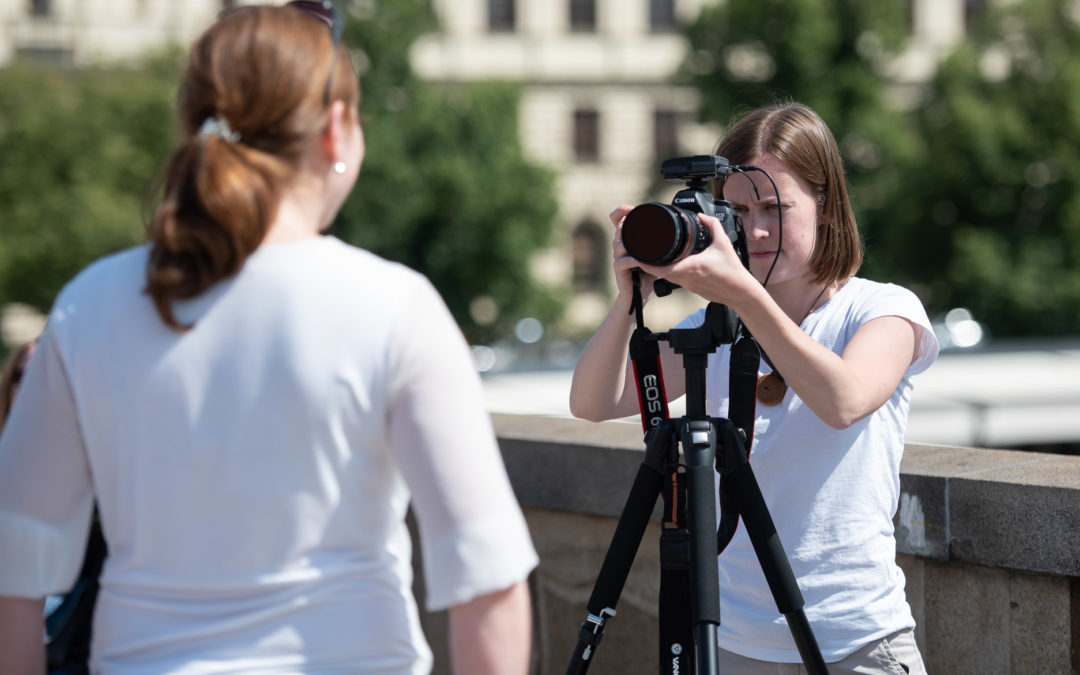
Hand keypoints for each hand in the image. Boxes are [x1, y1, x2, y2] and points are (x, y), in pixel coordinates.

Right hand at [609, 205, 655, 306]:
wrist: (639, 293)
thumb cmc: (647, 272)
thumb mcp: (654, 253)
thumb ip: (658, 241)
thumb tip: (674, 227)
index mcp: (626, 238)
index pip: (616, 218)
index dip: (622, 211)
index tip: (631, 209)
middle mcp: (619, 245)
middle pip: (618, 228)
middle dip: (628, 224)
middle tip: (641, 224)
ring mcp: (617, 257)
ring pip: (620, 243)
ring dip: (631, 241)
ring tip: (644, 243)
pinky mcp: (618, 269)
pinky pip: (624, 261)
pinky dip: (634, 260)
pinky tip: (641, 261)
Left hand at [636, 213, 754, 306]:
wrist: (740, 292)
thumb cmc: (732, 271)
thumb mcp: (723, 243)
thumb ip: (712, 225)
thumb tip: (702, 215)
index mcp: (689, 267)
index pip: (658, 268)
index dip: (644, 262)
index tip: (637, 254)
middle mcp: (685, 277)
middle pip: (658, 272)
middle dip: (647, 263)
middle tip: (640, 252)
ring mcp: (687, 285)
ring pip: (666, 276)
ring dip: (658, 268)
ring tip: (653, 257)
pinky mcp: (692, 289)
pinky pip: (676, 280)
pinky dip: (670, 272)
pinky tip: (672, 265)